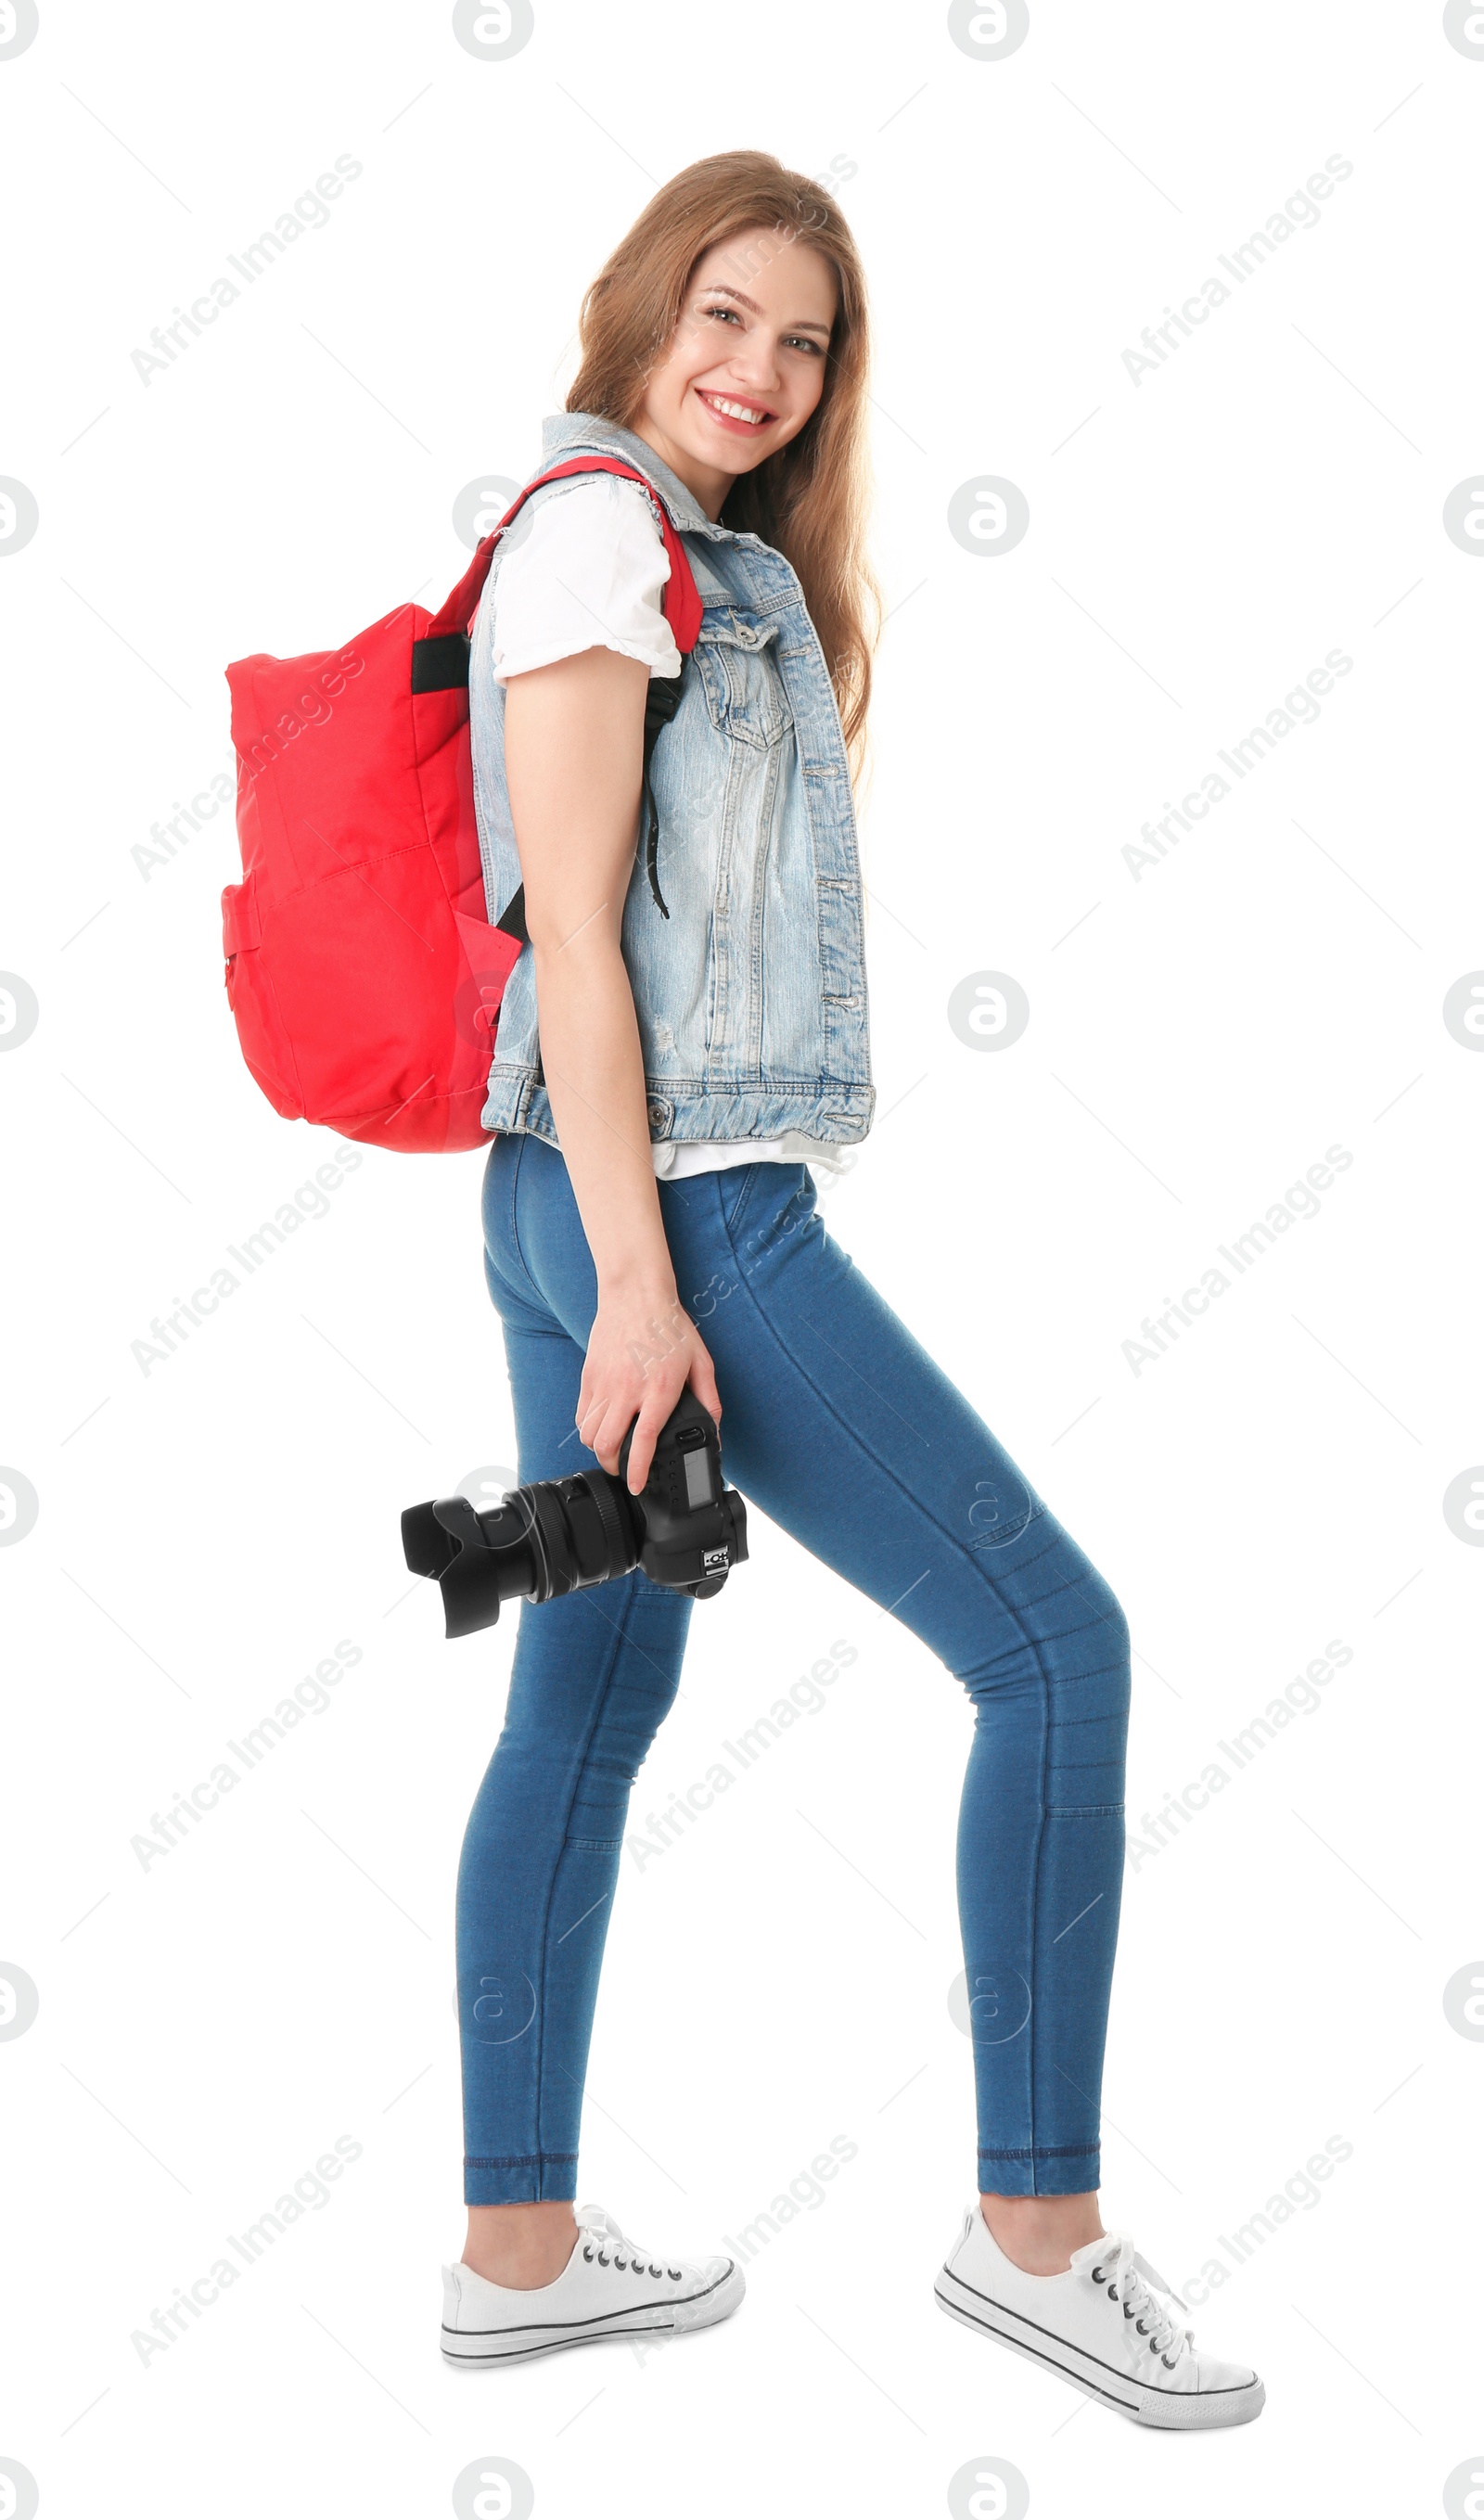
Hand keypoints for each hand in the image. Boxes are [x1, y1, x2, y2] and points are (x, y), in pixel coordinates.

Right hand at [576, 1281, 722, 1492]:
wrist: (636, 1294)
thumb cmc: (670, 1326)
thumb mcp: (702, 1362)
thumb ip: (709, 1400)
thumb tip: (715, 1431)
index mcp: (658, 1389)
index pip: (641, 1441)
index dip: (637, 1471)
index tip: (636, 1486)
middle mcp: (627, 1390)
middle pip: (606, 1445)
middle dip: (613, 1466)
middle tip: (625, 1470)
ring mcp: (604, 1384)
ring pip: (589, 1434)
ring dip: (599, 1449)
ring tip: (613, 1451)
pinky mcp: (589, 1376)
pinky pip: (581, 1415)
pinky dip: (588, 1429)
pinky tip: (602, 1428)